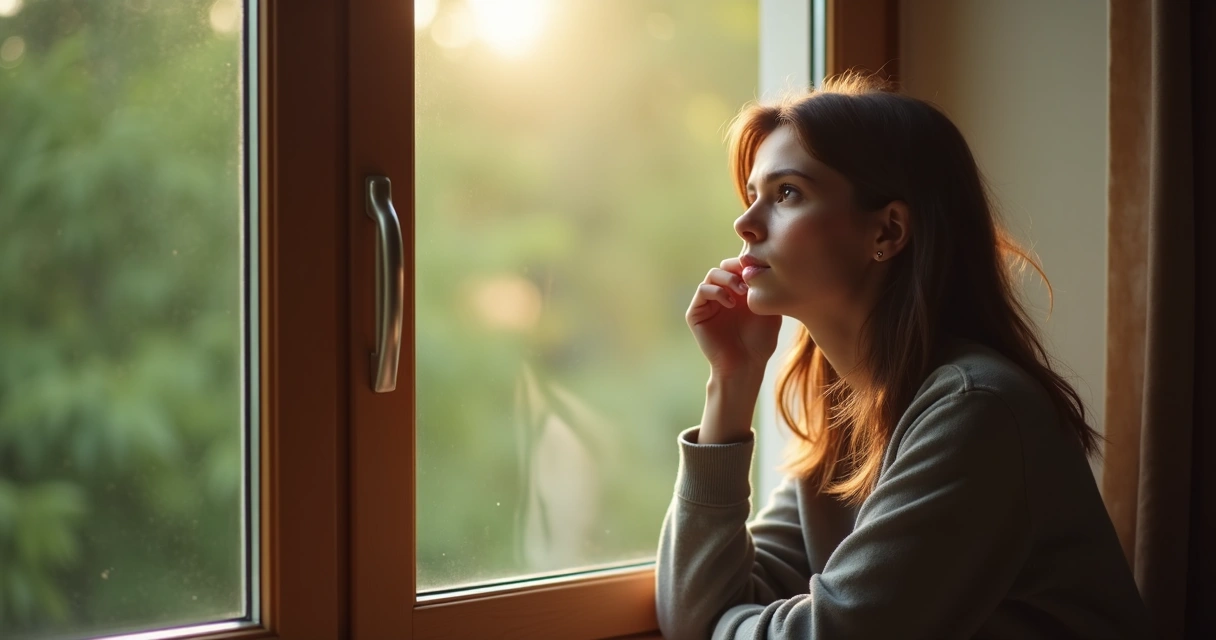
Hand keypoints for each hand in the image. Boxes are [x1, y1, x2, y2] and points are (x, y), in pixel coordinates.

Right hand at [685, 257, 781, 377]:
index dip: (747, 262)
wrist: (745, 365)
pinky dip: (717, 291)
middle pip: (725, 265)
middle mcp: (722, 295)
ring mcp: (708, 303)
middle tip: (750, 278)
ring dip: (728, 278)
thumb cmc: (760, 342)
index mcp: (738, 293)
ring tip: (742, 291)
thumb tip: (766, 266)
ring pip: (712, 274)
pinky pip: (702, 290)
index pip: (738, 266)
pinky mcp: (696, 313)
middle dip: (738, 267)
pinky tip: (731, 303)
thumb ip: (766, 289)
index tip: (760, 268)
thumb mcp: (770, 310)